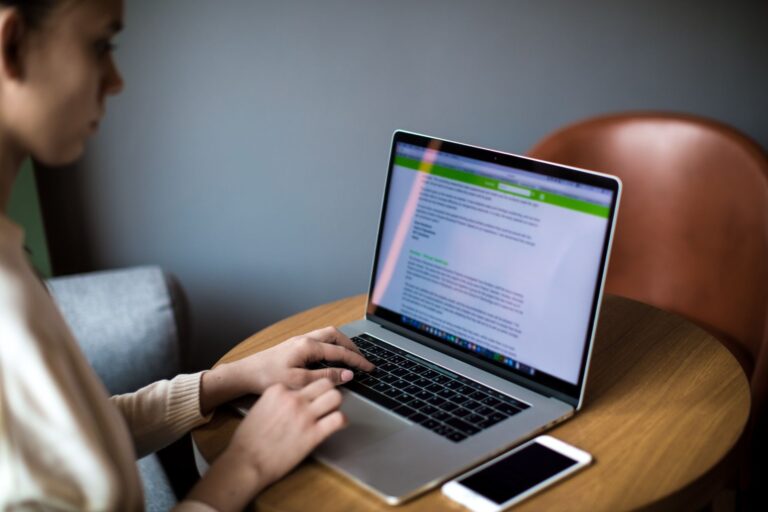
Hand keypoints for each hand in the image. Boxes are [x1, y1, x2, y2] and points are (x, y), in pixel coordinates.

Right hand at [187, 379, 345, 510]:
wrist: (246, 462)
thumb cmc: (247, 440)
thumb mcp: (259, 408)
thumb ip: (276, 401)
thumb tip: (288, 402)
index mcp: (277, 391)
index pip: (303, 380)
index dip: (309, 391)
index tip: (310, 397)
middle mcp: (293, 399)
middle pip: (324, 383)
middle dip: (328, 390)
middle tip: (327, 400)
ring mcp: (304, 415)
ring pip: (335, 397)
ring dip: (336, 403)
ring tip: (333, 411)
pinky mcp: (313, 434)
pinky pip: (338, 419)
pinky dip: (342, 421)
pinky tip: (339, 424)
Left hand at [199, 326, 373, 413]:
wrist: (245, 373)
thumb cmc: (267, 378)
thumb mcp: (298, 382)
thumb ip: (325, 378)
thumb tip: (346, 375)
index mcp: (308, 346)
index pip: (340, 352)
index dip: (357, 360)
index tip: (369, 367)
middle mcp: (305, 339)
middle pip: (336, 335)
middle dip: (352, 346)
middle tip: (363, 359)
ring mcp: (299, 340)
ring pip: (328, 335)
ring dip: (342, 343)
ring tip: (351, 356)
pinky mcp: (294, 345)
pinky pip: (319, 339)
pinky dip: (331, 345)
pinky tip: (331, 355)